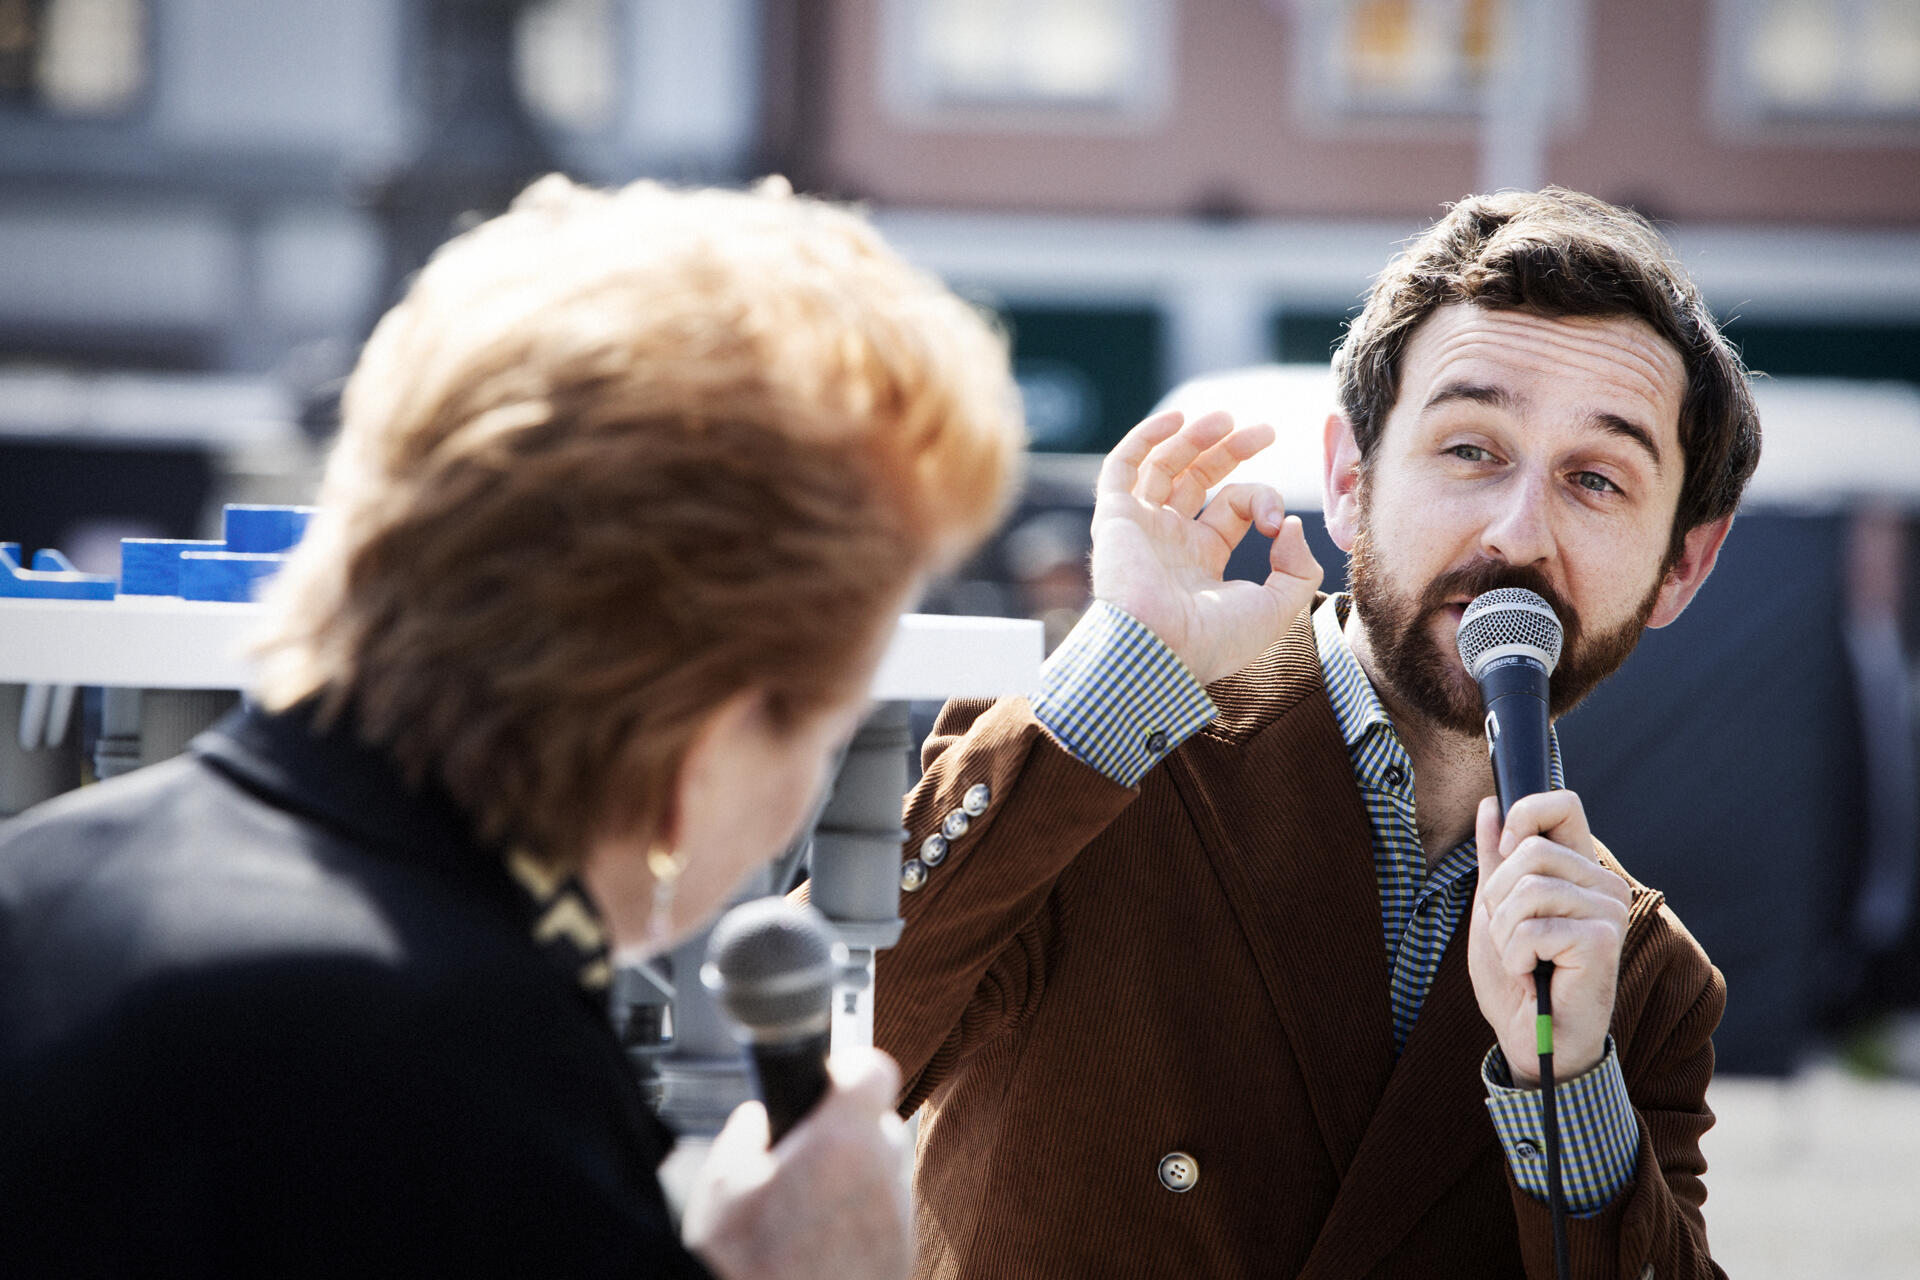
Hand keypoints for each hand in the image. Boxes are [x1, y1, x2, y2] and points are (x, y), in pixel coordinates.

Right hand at [683, 1049, 912, 1279]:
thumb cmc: (746, 1267)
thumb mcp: (721, 1185)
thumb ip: (748, 1134)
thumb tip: (760, 1121)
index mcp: (842, 1142)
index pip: (872, 1069)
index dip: (845, 1070)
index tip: (826, 1081)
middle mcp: (884, 1176)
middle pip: (882, 1125)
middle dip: (847, 1132)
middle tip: (805, 1154)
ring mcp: (899, 1221)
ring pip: (887, 1175)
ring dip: (856, 1179)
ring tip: (807, 1210)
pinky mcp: (903, 1260)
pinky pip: (888, 1220)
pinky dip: (862, 1221)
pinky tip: (821, 1244)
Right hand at [1090, 410, 1322, 686]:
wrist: (1160, 652)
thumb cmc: (1215, 640)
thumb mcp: (1278, 608)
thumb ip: (1298, 567)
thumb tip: (1287, 525)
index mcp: (1201, 561)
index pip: (1232, 508)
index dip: (1260, 499)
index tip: (1273, 521)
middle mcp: (1168, 540)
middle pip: (1198, 478)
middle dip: (1231, 450)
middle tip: (1264, 430)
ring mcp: (1140, 528)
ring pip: (1162, 466)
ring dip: (1193, 438)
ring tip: (1225, 418)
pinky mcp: (1114, 519)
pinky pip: (1120, 468)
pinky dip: (1143, 439)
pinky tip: (1175, 419)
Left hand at [1467, 791, 1630, 1085]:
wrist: (1532, 1038)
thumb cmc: (1517, 978)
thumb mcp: (1495, 908)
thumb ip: (1495, 858)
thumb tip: (1490, 805)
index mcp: (1579, 870)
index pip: (1563, 804)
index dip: (1524, 814)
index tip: (1505, 851)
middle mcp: (1603, 884)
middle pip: (1529, 850)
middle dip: (1498, 897)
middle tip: (1511, 936)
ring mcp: (1608, 911)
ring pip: (1527, 889)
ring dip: (1504, 931)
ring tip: (1521, 957)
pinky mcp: (1602, 941)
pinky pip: (1532, 928)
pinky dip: (1514, 956)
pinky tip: (1530, 975)